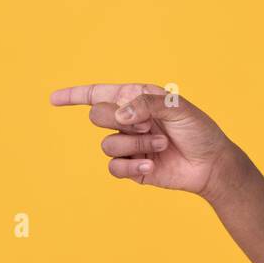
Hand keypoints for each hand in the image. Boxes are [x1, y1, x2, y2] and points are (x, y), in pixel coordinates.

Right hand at [49, 82, 239, 201]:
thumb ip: (146, 104)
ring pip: (107, 144)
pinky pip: (114, 167)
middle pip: (97, 116)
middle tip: (149, 125)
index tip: (52, 99)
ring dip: (134, 144)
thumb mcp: (177, 108)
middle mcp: (128, 120)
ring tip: (160, 144)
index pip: (98, 94)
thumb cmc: (198, 130)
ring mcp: (128, 145)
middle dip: (120, 120)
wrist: (211, 163)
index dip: (74, 95)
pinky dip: (131, 166)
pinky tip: (151, 165)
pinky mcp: (131, 168)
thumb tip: (119, 116)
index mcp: (135, 99)